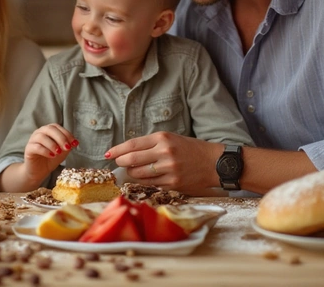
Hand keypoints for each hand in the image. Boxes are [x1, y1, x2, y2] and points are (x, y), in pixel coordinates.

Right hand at [23, 123, 78, 183]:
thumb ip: (67, 146)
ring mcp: (33, 140)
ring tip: (58, 152)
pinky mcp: (28, 149)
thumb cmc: (51, 159)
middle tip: (67, 148)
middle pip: (50, 129)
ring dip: (52, 144)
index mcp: (48, 130)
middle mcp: (40, 132)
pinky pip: (36, 147)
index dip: (67, 134)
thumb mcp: (62, 152)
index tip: (75, 143)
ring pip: (42, 137)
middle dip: (61, 138)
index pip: (57, 127)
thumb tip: (75, 142)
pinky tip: (51, 156)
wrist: (39, 172)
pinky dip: (45, 151)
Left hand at [105, 131, 222, 195]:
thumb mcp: (171, 139)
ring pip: (139, 174)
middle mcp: (165, 153)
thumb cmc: (191, 149)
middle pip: (132, 159)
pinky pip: (151, 184)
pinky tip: (147, 178)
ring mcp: (168, 169)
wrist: (214, 163)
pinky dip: (145, 181)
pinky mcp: (173, 184)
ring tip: (134, 170)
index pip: (132, 144)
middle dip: (121, 162)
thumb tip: (128, 152)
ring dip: (132, 173)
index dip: (117, 150)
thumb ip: (151, 144)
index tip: (109, 153)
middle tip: (118, 163)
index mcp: (163, 138)